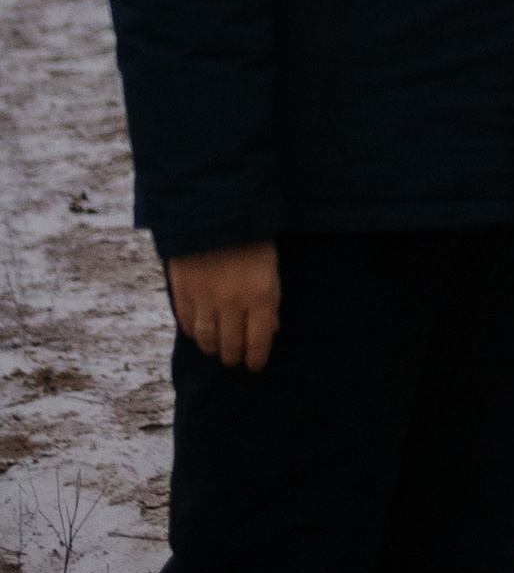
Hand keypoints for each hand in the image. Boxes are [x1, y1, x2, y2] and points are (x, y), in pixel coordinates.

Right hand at [168, 241, 279, 372]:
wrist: (213, 206)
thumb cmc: (251, 234)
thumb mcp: (271, 264)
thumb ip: (269, 299)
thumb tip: (270, 327)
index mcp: (262, 295)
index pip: (259, 342)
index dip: (256, 359)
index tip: (255, 366)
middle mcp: (233, 302)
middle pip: (231, 345)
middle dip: (234, 356)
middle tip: (235, 359)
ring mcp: (205, 299)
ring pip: (207, 339)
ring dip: (213, 348)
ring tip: (217, 350)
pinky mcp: (183, 291)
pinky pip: (188, 323)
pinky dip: (193, 331)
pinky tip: (198, 333)